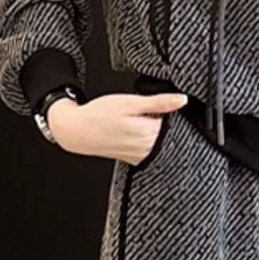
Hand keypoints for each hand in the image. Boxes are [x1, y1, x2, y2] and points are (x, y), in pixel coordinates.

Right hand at [47, 89, 187, 162]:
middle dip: (158, 120)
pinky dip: (144, 140)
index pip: (173, 119)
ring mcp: (140, 156)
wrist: (77, 131)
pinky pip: (148, 149)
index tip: (151, 105)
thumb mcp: (130, 102)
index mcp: (150, 133)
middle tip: (137, 113)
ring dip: (150, 130)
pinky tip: (129, 132)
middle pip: (166, 130)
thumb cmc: (99, 115)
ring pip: (157, 140)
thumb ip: (159, 102)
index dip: (163, 108)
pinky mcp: (134, 159)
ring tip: (130, 122)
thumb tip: (182, 100)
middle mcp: (147, 148)